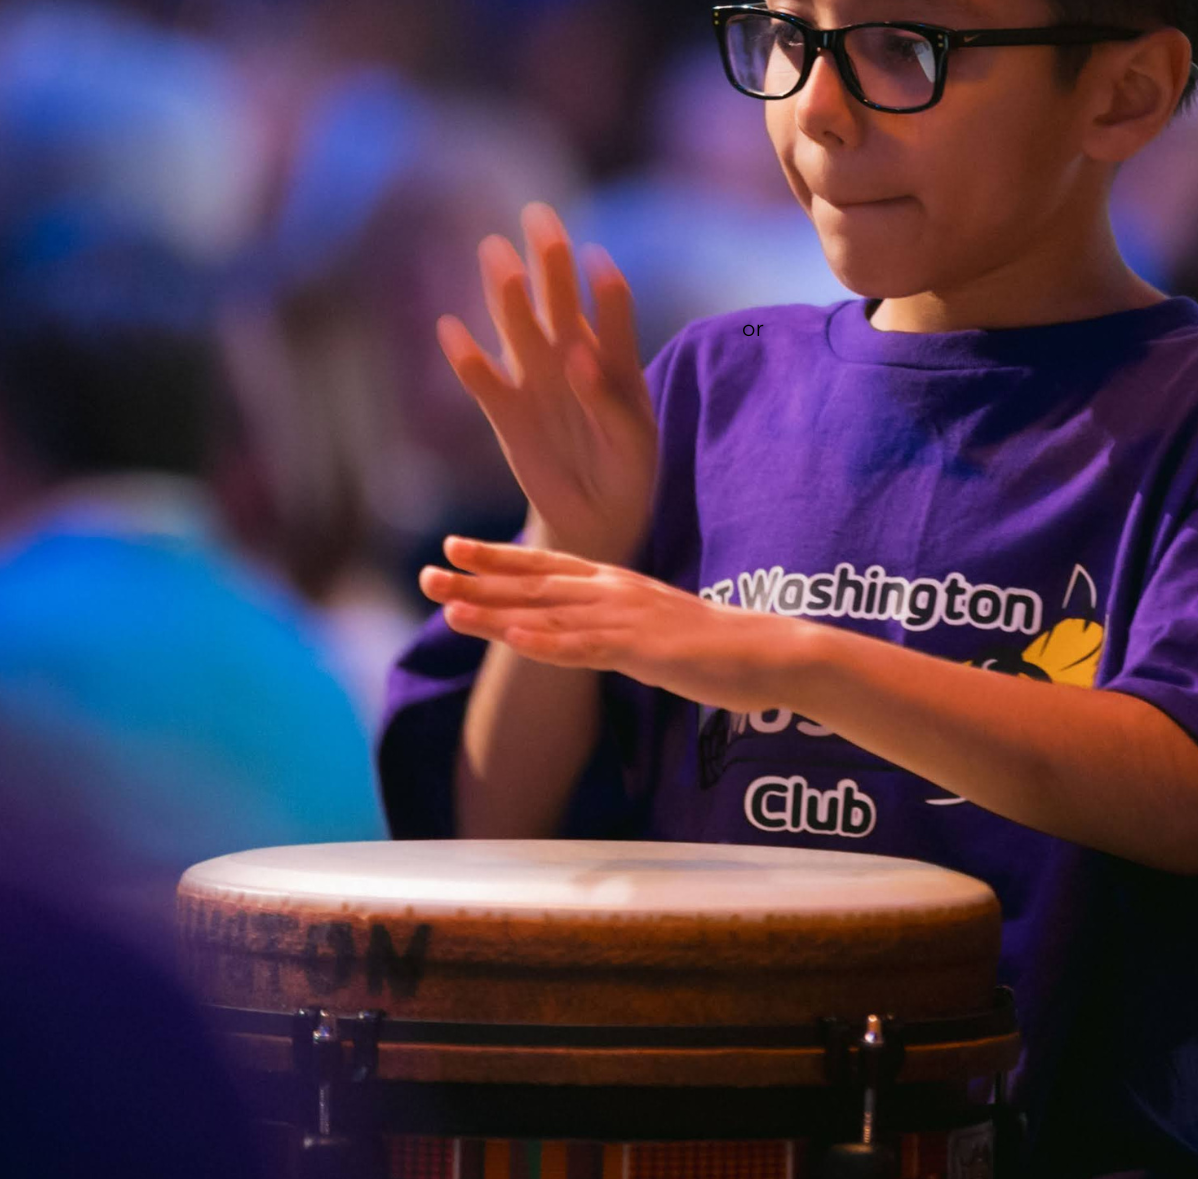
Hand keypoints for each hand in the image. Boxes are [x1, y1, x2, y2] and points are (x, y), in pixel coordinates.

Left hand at [419, 536, 801, 713]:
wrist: (772, 652)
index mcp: (618, 582)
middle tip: (426, 570)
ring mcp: (627, 619)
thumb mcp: (656, 624)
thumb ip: (618, 622)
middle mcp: (615, 591)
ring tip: (447, 604)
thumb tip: (591, 631)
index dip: (498, 555)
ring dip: (495, 610)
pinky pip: (584, 648)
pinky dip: (544, 642)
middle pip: (534, 583)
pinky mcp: (643, 650)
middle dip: (477, 578)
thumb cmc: (717, 644)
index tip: (453, 545)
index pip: (547, 563)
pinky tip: (510, 638)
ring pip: (547, 613)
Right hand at [438, 202, 657, 565]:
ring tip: (493, 251)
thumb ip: (608, 398)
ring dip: (506, 293)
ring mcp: (537, 383)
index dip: (604, 286)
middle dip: (548, 260)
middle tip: (539, 215)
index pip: (611, 309)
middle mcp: (571, 359)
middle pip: (558, 301)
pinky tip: (450, 328)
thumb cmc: (628, 472)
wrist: (598, 518)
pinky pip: (484, 381)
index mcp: (613, 360)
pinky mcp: (507, 414)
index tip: (596, 260)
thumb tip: (579, 356)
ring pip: (518, 328)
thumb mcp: (634, 441)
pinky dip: (466, 359)